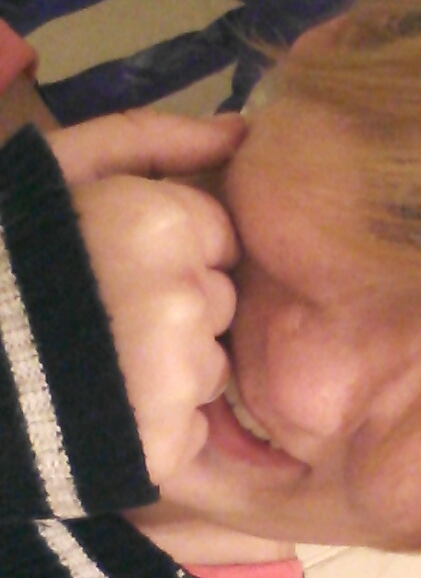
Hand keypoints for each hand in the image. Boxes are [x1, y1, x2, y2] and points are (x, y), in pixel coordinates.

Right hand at [49, 110, 244, 484]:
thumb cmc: (1, 255)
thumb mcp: (57, 169)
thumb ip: (151, 140)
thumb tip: (239, 131)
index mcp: (160, 225)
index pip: (219, 239)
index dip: (172, 252)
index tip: (116, 266)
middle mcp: (184, 300)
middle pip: (217, 305)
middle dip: (174, 311)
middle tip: (98, 319)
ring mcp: (178, 379)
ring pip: (210, 371)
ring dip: (171, 373)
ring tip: (97, 371)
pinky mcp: (165, 446)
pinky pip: (191, 433)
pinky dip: (159, 430)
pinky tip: (105, 416)